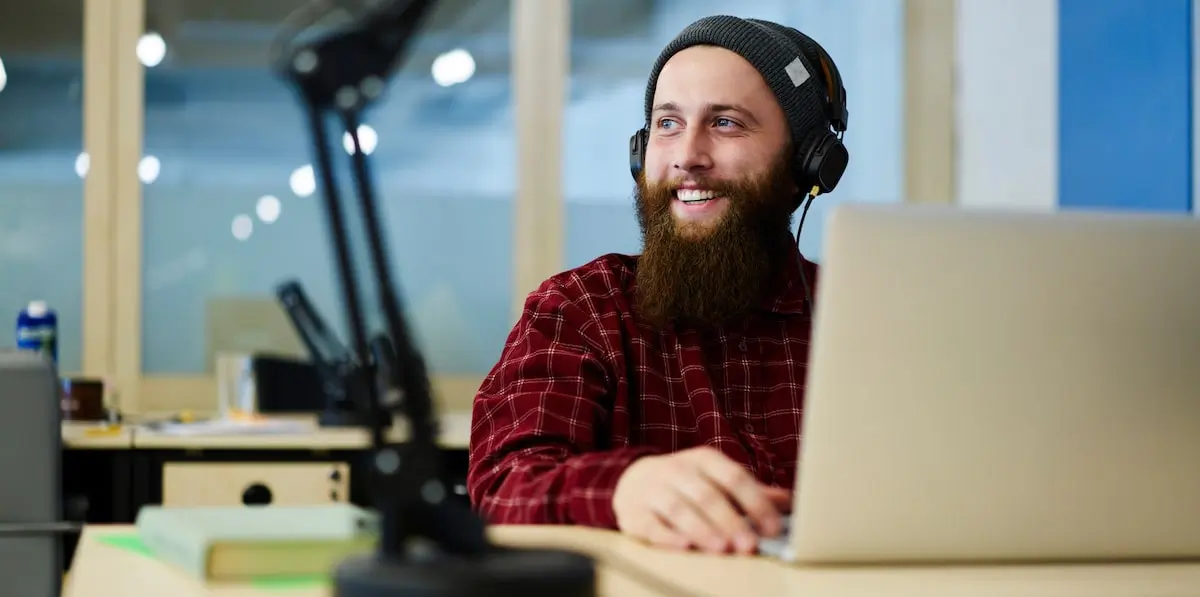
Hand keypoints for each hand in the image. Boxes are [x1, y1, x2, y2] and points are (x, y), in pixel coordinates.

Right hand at [612, 446, 790, 553]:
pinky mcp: (636, 512)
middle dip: (731, 521)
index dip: (756, 503)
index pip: (735, 478)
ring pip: (680, 509)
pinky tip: (684, 546)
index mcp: (705, 460)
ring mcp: (655, 491)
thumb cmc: (685, 482)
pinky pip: (652, 525)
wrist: (632, 479)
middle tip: (749, 545)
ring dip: (702, 530)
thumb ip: (751, 491)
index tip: (773, 528)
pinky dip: (668, 536)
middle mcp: (679, 471)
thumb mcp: (716, 478)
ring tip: (722, 548)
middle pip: (708, 496)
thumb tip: (790, 502)